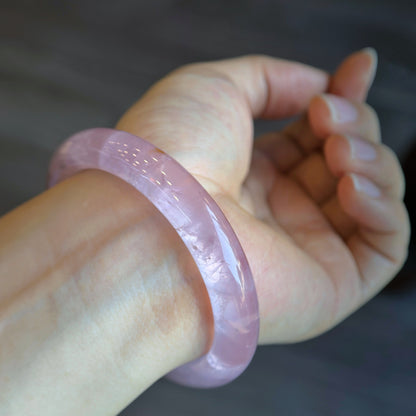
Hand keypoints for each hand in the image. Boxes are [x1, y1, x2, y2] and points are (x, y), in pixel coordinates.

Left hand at [117, 50, 408, 343]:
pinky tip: (355, 184)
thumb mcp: (215, 88)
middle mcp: (274, 213)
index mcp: (247, 174)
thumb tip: (322, 86)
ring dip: (371, 160)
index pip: (311, 137)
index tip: (359, 68)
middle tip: (329, 115)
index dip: (342, 100)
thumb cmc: (170, 153)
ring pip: (371, 199)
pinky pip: (383, 246)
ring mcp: (301, 251)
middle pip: (343, 163)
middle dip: (354, 126)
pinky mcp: (326, 289)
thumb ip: (270, 79)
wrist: (153, 225)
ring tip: (339, 147)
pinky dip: (385, 206)